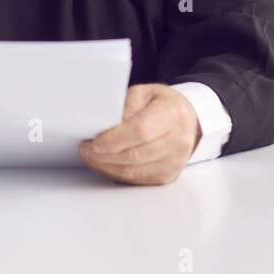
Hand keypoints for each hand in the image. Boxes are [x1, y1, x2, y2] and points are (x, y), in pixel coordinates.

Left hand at [78, 83, 200, 184]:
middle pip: (136, 155)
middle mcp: (179, 140)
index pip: (141, 131)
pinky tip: (106, 165)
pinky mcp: (169, 175)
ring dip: (108, 167)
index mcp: (173, 114)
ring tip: (91, 158)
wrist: (188, 119)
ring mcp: (176, 161)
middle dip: (105, 156)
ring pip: (135, 172)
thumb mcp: (145, 93)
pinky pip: (139, 180)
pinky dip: (118, 174)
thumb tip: (106, 125)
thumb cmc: (163, 104)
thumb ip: (126, 105)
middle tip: (85, 150)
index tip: (94, 142)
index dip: (114, 139)